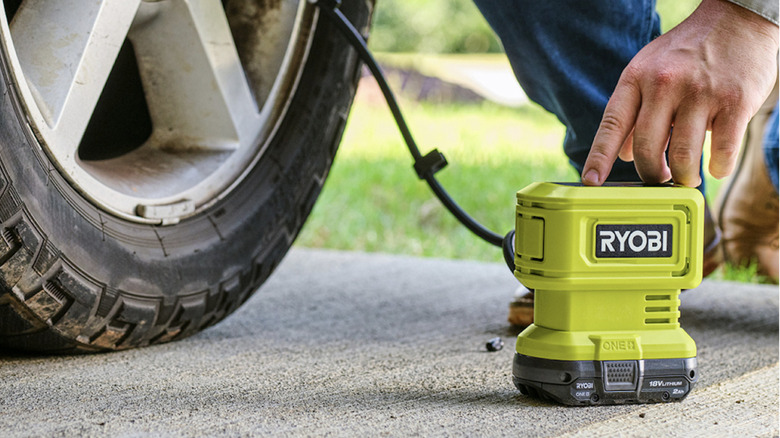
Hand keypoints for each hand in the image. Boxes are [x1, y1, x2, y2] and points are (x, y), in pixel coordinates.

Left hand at [581, 0, 778, 186]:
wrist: (737, 20)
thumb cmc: (687, 53)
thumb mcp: (648, 72)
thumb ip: (634, 112)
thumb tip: (621, 154)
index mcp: (637, 78)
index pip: (611, 124)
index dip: (599, 157)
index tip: (591, 182)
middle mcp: (664, 84)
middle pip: (646, 149)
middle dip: (651, 175)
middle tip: (658, 180)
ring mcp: (700, 92)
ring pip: (683, 156)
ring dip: (684, 177)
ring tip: (687, 178)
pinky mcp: (735, 102)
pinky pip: (721, 152)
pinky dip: (718, 169)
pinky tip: (716, 167)